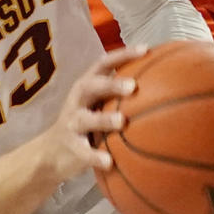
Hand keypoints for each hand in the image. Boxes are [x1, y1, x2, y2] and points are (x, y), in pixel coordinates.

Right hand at [39, 46, 144, 183]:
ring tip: (122, 122)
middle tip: (133, 86)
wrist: (51, 152)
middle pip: (92, 86)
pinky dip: (96, 157)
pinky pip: (83, 152)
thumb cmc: (85, 121)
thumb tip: (162, 86)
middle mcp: (78, 100)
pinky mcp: (71, 147)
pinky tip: (110, 162)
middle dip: (111, 84)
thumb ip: (120, 94)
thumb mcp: (98, 104)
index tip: (146, 50)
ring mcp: (72, 123)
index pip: (104, 64)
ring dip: (103, 119)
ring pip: (86, 119)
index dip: (123, 55)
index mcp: (87, 85)